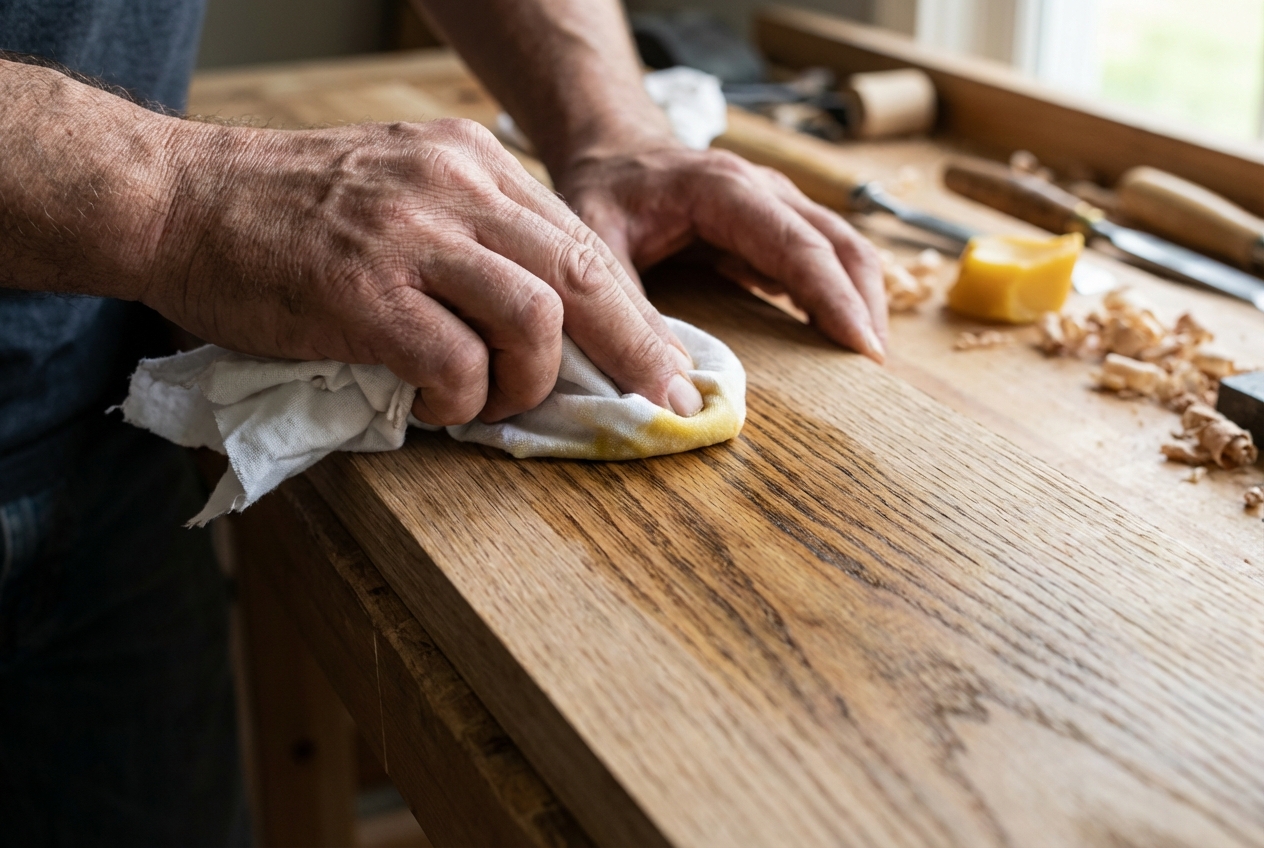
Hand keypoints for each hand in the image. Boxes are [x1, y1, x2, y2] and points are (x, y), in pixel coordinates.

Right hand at [150, 117, 701, 424]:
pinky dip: (460, 401)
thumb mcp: (402, 192)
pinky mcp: (364, 290)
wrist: (179, 198)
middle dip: (638, 352)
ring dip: (529, 384)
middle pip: (587, 276)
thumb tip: (543, 318)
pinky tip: (435, 406)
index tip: (666, 365)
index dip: (636, 314)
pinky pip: (456, 363)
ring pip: (536, 318)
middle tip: (664, 405)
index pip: (585, 243)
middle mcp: (455, 186)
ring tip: (493, 406)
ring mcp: (411, 235)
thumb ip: (473, 239)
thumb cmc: (287, 212)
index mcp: (473, 162)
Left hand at [554, 141, 888, 361]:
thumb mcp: (594, 244)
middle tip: (873, 367)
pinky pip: (820, 260)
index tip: (862, 348)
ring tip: (865, 360)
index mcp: (725, 189)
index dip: (835, 298)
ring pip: (841, 249)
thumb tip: (671, 384)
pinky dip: (837, 297)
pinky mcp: (773, 228)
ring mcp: (775, 206)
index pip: (799, 245)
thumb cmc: (602, 191)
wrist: (608, 151)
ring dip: (859, 301)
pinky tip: (836, 339)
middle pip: (839, 244)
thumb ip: (625, 308)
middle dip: (863, 304)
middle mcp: (764, 190)